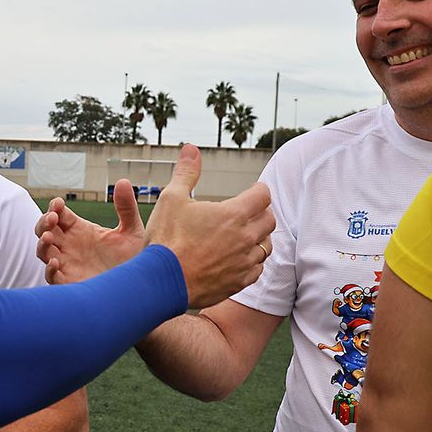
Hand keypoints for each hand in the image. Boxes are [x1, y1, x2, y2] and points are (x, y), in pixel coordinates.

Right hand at [34, 180, 145, 283]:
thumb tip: (123, 182)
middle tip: (52, 218)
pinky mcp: (69, 283)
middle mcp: (70, 246)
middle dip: (44, 222)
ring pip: (43, 251)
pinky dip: (49, 270)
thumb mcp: (132, 231)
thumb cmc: (134, 260)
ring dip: (42, 243)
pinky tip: (55, 263)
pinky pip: (51, 277)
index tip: (59, 204)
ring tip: (49, 238)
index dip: (55, 207)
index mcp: (80, 230)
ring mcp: (67, 264)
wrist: (139, 289)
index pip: (60, 213)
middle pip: (45, 229)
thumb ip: (126, 208)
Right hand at [144, 145, 273, 308]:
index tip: (253, 190)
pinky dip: (252, 261)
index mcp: (234, 214)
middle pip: (269, 220)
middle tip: (249, 211)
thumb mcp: (171, 198)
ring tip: (244, 235)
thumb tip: (191, 149)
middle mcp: (245, 237)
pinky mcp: (239, 281)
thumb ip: (186, 172)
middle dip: (261, 212)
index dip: (259, 190)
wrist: (162, 282)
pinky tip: (239, 258)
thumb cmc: (166, 239)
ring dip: (259, 238)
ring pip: (266, 246)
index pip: (263, 196)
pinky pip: (257, 269)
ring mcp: (244, 262)